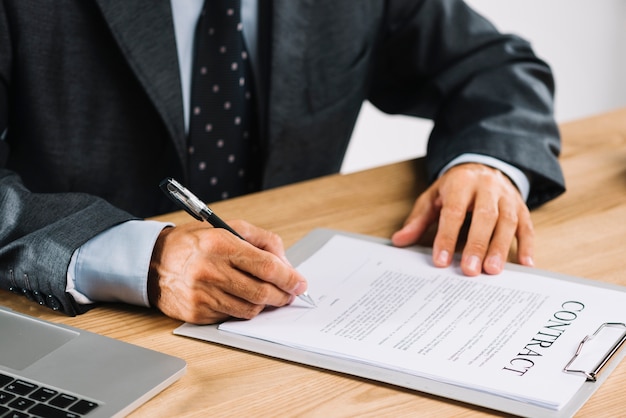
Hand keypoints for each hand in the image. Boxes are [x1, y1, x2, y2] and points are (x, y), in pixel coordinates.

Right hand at [147, 220, 307, 323]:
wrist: (153, 262)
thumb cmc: (194, 243)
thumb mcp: (227, 227)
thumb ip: (262, 241)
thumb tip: (286, 264)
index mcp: (220, 244)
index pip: (266, 266)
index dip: (289, 278)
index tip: (300, 283)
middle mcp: (210, 270)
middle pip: (262, 292)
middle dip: (282, 295)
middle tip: (289, 293)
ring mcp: (202, 294)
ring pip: (250, 309)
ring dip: (264, 305)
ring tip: (265, 295)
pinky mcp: (196, 313)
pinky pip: (231, 317)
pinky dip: (242, 310)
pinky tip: (239, 298)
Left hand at [391, 163, 533, 275]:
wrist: (483, 166)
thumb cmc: (455, 188)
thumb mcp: (433, 198)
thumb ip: (418, 220)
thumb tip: (399, 241)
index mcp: (461, 183)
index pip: (454, 211)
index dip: (447, 236)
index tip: (441, 261)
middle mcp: (487, 187)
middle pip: (484, 217)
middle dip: (476, 244)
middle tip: (469, 270)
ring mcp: (507, 197)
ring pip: (507, 222)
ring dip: (500, 248)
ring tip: (492, 271)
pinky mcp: (522, 207)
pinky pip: (527, 226)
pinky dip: (527, 246)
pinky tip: (525, 265)